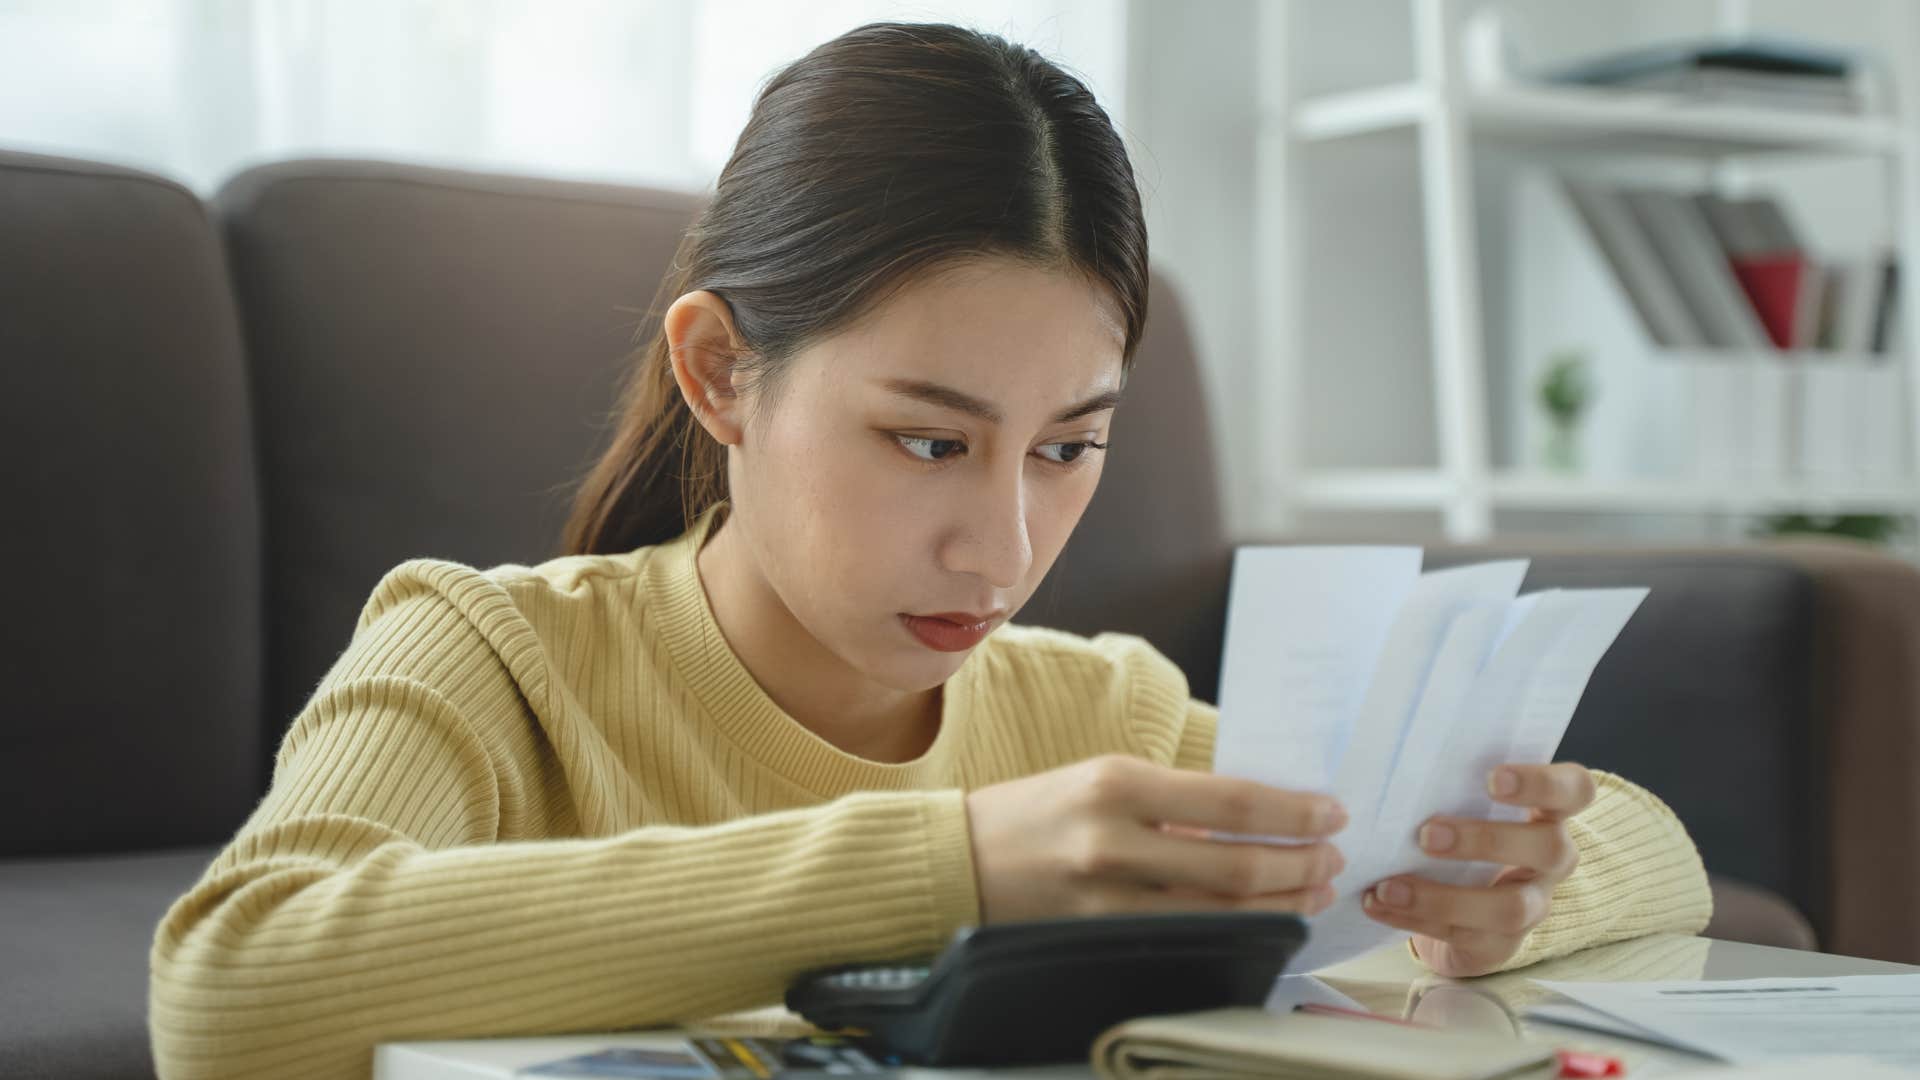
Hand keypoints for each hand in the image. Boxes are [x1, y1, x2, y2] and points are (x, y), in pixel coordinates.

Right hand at [964, 754, 1347, 922]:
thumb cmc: (1032, 815)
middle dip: (1299, 865)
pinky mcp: (1099, 939)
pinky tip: (1261, 923)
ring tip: (1310, 891)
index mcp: (1117, 782)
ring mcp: (1106, 900)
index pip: (1231, 802)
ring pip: (1220, 914)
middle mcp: (1113, 841)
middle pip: (1236, 866)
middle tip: (1330, 858)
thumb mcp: (1099, 781)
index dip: (1293, 813)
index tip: (1330, 814)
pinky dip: (1235, 933)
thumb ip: (1173, 800)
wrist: (953, 862)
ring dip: (1280, 904)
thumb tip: (1255, 817)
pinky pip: (1187, 941)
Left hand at [1361, 762, 1595, 976]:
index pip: (1573, 790)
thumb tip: (1382, 761)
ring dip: (1443, 897)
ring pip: (1509, 908)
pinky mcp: (1501, 945)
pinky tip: (1377, 903)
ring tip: (1389, 886)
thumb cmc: (1457, 828)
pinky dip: (1415, 919)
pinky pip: (1465, 936)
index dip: (1543, 783)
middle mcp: (1551, 859)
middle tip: (1427, 834)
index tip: (1493, 778)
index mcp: (1547, 812)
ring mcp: (1532, 906)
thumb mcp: (1457, 802)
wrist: (1458, 902)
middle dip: (1488, 840)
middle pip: (1549, 849)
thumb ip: (1443, 782)